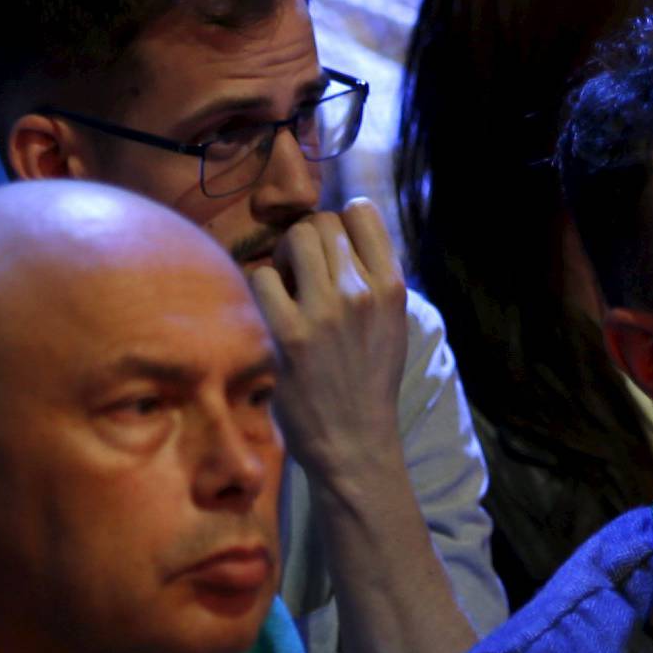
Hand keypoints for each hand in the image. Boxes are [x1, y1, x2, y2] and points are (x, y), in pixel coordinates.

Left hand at [248, 200, 410, 494]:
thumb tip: (333, 227)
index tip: (330, 250)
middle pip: (321, 222)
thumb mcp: (390, 321)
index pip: (361, 211)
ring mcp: (325, 314)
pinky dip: (261, 287)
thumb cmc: (367, 378)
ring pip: (294, 238)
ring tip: (288, 288)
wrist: (354, 442)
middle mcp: (361, 293)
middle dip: (305, 240)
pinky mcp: (289, 336)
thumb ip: (370, 274)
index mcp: (391, 287)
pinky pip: (263, 277)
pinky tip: (271, 311)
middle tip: (302, 273)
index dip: (337, 222)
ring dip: (284, 257)